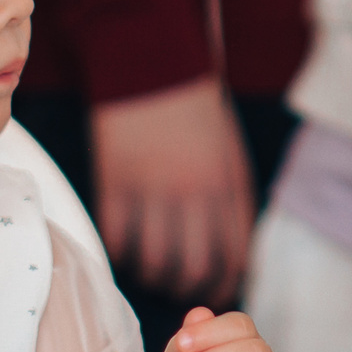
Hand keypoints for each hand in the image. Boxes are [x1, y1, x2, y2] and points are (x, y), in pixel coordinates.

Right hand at [90, 75, 256, 307]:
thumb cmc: (196, 109)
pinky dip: (121, 252)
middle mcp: (193, 191)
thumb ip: (233, 202)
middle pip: (192, 267)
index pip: (233, 255)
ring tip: (150, 265)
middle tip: (177, 282)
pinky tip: (126, 244)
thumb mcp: (230, 152)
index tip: (215, 289)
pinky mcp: (115, 182)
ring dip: (152, 273)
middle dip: (186, 285)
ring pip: (153, 261)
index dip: (224, 281)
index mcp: (227, 183)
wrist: (152, 61)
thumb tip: (236, 257)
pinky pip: (118, 239)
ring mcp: (152, 188)